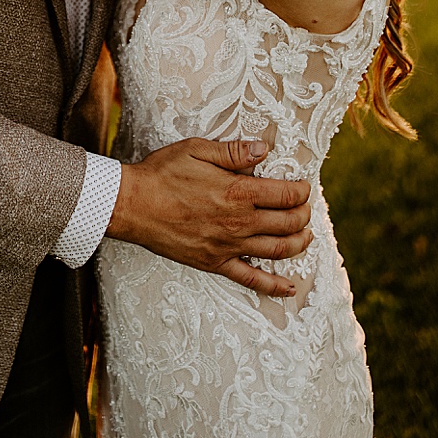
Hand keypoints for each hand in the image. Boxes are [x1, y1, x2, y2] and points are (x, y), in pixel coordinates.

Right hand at [106, 138, 313, 298]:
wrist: (131, 205)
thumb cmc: (160, 174)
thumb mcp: (195, 150)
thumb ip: (233, 151)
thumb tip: (264, 149)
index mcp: (238, 192)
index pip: (286, 194)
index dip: (301, 190)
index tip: (303, 187)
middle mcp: (240, 222)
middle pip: (288, 222)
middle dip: (303, 214)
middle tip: (304, 208)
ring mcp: (229, 246)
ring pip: (278, 250)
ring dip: (299, 243)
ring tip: (305, 236)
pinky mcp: (215, 262)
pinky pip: (251, 279)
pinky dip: (274, 285)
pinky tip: (289, 287)